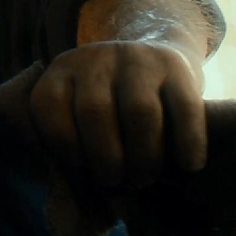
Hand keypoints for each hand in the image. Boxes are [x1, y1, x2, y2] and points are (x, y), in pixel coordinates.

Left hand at [0, 40, 206, 190]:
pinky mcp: (175, 65)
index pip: (47, 106)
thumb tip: (64, 181)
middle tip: (116, 182)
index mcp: (61, 71)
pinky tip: (189, 166)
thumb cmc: (107, 102)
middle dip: (106, 159)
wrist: (152, 54)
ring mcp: (136, 59)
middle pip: (94, 112)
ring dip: (143, 157)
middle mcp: (95, 59)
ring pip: (139, 112)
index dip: (61, 145)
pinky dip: (188, 142)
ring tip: (142, 179)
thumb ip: (63, 137)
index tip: (79, 167)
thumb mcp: (73, 108)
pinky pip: (184, 108)